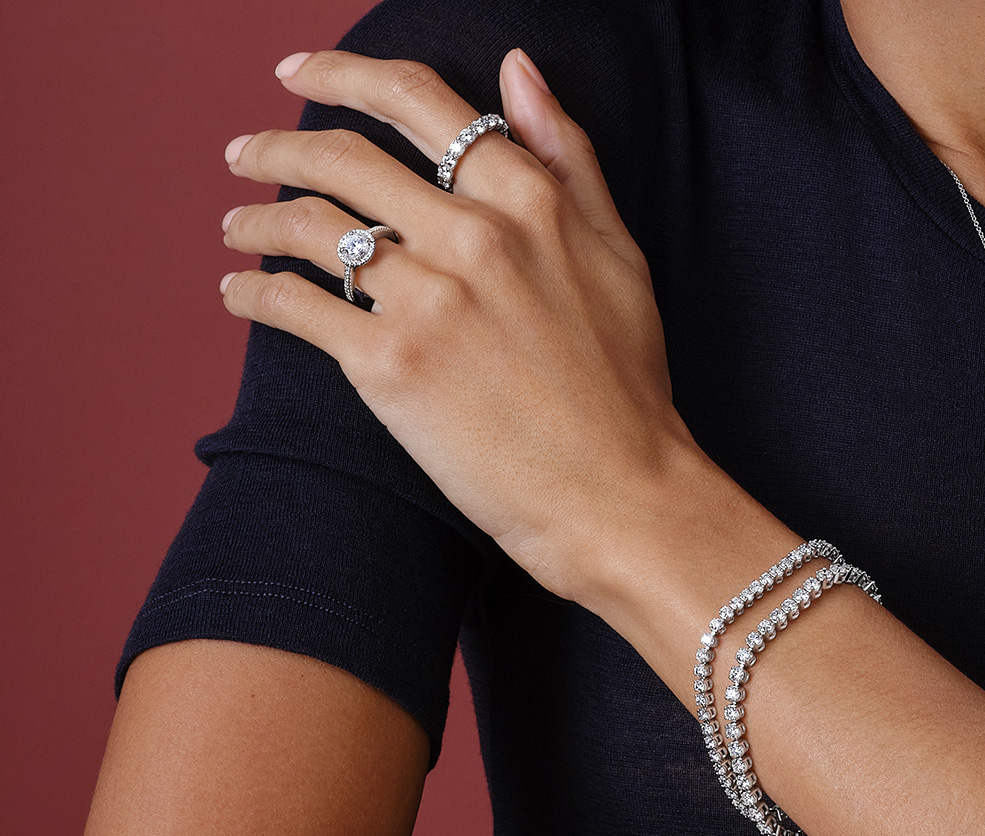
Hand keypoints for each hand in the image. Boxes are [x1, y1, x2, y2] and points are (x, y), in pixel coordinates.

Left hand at [219, 48, 698, 609]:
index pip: (417, 102)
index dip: (343, 74)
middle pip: (342, 156)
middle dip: (275, 146)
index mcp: (530, 200)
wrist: (616, 492)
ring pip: (307, 226)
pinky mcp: (390, 367)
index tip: (299, 72)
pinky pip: (294, 305)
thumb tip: (515, 68)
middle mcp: (474, 236)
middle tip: (244, 152)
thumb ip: (566, 156)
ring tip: (235, 226)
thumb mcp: (619, 252)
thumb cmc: (624, 381)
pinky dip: (251, 292)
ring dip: (253, 218)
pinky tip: (238, 293)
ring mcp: (429, 300)